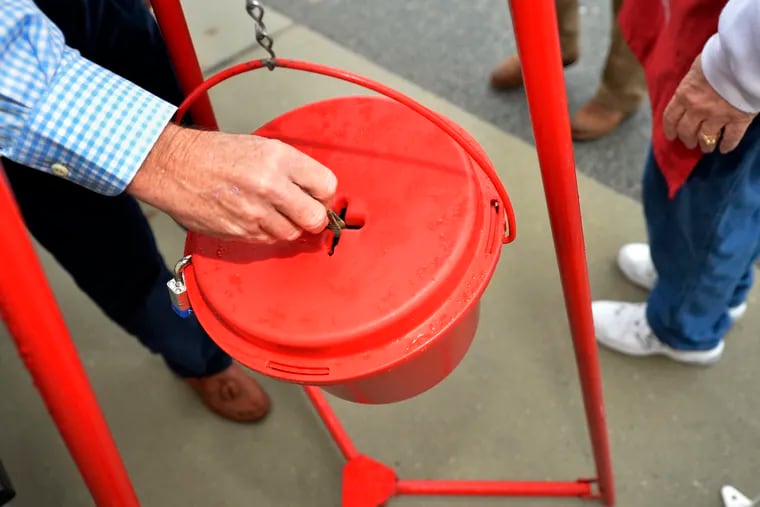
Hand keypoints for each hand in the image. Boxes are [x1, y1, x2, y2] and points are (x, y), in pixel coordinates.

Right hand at [127, 124, 336, 242]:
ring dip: (289, 226)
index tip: (319, 196)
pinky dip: (267, 232)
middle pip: (315, 218)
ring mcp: (254, 212)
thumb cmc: (215, 154)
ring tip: (273, 211)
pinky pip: (268, 240)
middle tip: (306, 212)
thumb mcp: (261, 147)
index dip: (324, 194)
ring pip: (292, 233)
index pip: (326, 186)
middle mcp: (270, 186)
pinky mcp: (240, 231)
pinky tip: (256, 217)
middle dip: (314, 218)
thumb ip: (291, 169)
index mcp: (279, 159)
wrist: (174, 166)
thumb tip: (316, 192)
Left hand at [663, 53, 756, 153]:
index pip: (670, 117)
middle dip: (687, 139)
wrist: (744, 57)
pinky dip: (728, 145)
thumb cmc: (719, 57)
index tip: (671, 136)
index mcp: (684, 95)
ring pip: (707, 137)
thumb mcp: (697, 67)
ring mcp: (718, 116)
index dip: (670, 129)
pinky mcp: (738, 119)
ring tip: (706, 147)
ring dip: (705, 144)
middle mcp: (697, 109)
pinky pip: (731, 137)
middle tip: (690, 143)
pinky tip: (724, 149)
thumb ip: (692, 82)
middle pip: (687, 131)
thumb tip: (691, 88)